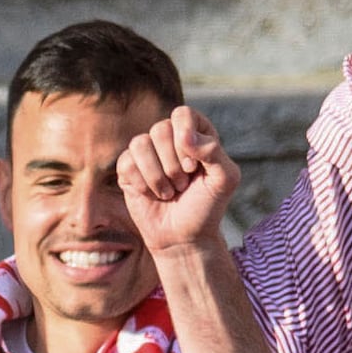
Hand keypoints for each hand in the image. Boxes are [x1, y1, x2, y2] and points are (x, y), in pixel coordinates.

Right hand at [110, 106, 237, 259]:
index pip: (183, 115)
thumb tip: (184, 137)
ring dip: (157, 175)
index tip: (194, 167)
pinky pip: (126, 162)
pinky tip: (152, 195)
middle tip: (183, 184)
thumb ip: (214, 152)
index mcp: (195, 133)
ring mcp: (147, 153)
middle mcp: (170, 138)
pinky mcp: (128, 169)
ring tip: (169, 192)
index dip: (185, 138)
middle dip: (172, 164)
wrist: (183, 237)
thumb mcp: (224, 180)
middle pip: (160, 129)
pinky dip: (142, 184)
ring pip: (140, 143)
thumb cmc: (206, 207)